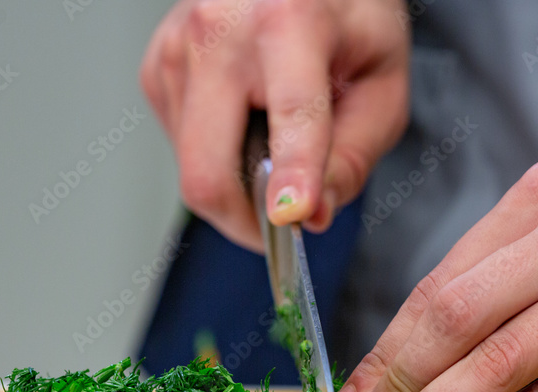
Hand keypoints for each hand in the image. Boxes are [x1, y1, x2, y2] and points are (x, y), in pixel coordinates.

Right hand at [140, 0, 409, 250]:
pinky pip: (181, 149)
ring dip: (237, 183)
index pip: (292, 112)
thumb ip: (353, 157)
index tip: (289, 217)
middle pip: (208, 168)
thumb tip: (312, 215)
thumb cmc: (345, 22)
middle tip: (284, 225)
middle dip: (247, 219)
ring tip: (275, 139)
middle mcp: (217, 29)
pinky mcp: (157, 69)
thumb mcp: (380, 86)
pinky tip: (246, 120)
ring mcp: (176, 49)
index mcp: (288, 18)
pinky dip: (217, 156)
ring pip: (194, 169)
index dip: (292, 174)